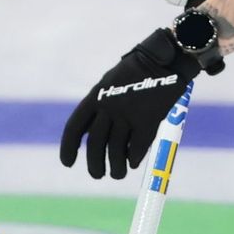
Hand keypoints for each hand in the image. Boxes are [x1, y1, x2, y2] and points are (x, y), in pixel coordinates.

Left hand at [60, 28, 199, 180]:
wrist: (165, 59)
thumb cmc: (137, 71)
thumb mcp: (109, 83)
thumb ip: (100, 107)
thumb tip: (94, 134)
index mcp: (95, 97)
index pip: (74, 128)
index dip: (68, 148)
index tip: (68, 163)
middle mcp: (109, 108)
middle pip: (95, 145)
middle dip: (94, 165)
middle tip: (97, 174)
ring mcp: (128, 115)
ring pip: (115, 151)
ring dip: (115, 168)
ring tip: (117, 174)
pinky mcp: (148, 122)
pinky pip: (136, 149)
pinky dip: (133, 160)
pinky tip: (132, 163)